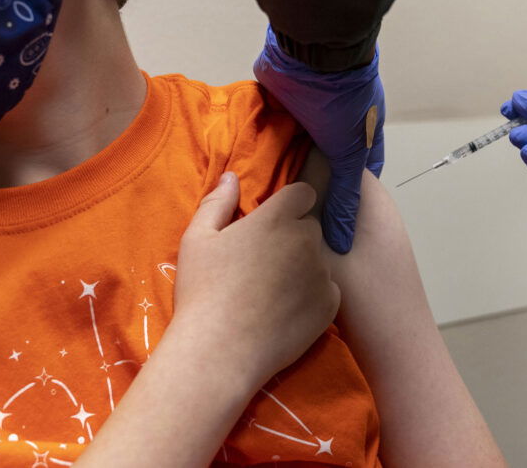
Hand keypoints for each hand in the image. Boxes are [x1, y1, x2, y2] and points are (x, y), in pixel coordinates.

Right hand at [173, 172, 340, 385]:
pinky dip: (313, 297)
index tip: (275, 222)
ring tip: (273, 293)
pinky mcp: (330, 305)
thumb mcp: (197, 239)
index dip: (292, 205)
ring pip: (319, 260)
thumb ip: (217, 203)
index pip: (304, 193)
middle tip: (267, 264)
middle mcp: (306, 240)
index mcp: (276, 218)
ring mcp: (321, 273)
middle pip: (310, 228)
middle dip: (295, 238)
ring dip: (304, 268)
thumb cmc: (202, 291)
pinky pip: (328, 291)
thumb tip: (231, 176)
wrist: (220, 350)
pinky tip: (286, 312)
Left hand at [254, 26, 384, 253]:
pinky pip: (270, 129)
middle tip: (287, 220)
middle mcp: (335, 124)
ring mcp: (308, 112)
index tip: (328, 225)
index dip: (346, 200)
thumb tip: (341, 241)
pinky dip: (261, 145)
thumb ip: (344, 197)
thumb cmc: (343, 100)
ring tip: (262, 204)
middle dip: (306, 185)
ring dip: (281, 166)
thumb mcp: (348, 155)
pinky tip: (246, 173)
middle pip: (321, 163)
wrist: (312, 49)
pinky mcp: (280, 102)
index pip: (357, 176)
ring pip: (293, 147)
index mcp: (361, 134)